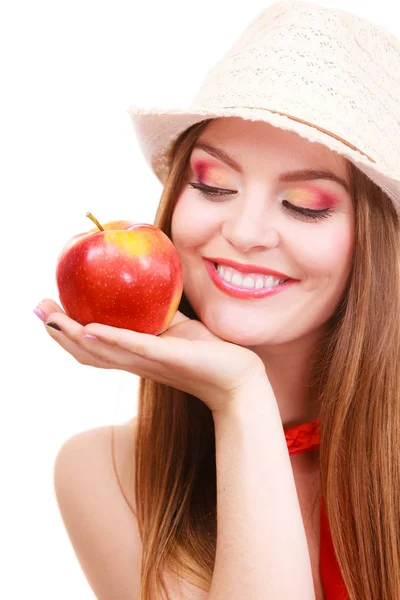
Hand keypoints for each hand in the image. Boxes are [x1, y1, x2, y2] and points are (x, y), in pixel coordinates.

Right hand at [35, 299, 269, 413]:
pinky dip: (111, 339)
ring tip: (51, 317)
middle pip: (85, 352)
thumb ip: (155, 310)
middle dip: (57, 331)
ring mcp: (149, 363)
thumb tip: (143, 279)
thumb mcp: (175, 325)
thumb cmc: (207, 351)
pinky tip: (90, 329)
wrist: (237, 378)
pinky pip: (136, 348)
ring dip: (72, 336)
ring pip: (101, 353)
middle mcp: (134, 362)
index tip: (46, 308)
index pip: (90, 346)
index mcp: (132, 355)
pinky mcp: (168, 359)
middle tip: (38, 308)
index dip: (65, 331)